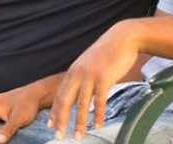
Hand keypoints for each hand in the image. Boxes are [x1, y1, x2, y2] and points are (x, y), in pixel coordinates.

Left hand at [48, 23, 139, 139]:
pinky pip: (99, 101)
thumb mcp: (89, 64)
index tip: (50, 126)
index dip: (54, 112)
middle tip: (58, 136)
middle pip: (65, 101)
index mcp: (73, 72)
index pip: (59, 95)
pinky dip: (98, 115)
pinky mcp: (104, 78)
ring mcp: (90, 76)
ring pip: (81, 105)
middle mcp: (78, 74)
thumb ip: (83, 78)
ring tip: (78, 137)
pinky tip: (98, 125)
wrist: (122, 38)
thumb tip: (82, 95)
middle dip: (60, 121)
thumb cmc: (107, 53)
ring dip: (79, 123)